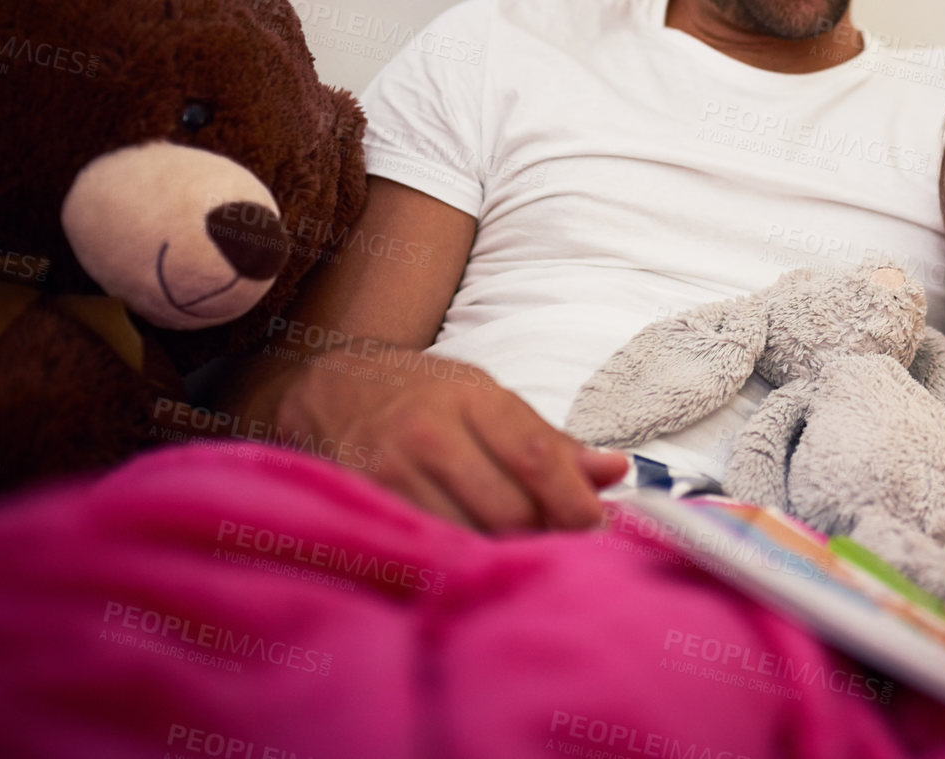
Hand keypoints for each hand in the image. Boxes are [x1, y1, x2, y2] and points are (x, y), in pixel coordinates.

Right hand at [275, 345, 628, 531]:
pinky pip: (426, 545)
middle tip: (555, 542)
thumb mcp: (487, 398)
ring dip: (499, 551)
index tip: (598, 527)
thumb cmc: (423, 394)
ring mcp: (393, 470)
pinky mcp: (365, 503)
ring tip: (512, 547)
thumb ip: (549, 441)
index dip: (574, 501)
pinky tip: (468, 553)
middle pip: (507, 508)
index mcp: (473, 397)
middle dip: (541, 534)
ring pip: (468, 534)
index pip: (536, 456)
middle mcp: (431, 431)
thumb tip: (616, 471)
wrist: (329, 387)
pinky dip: (456, 557)